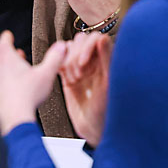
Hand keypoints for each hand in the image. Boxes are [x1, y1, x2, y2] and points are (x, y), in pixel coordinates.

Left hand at [0, 31, 66, 135]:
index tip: (8, 35)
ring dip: (4, 70)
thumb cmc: (29, 95)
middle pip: (0, 57)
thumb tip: (62, 46)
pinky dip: (0, 85)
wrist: (15, 117)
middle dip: (9, 55)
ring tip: (14, 73)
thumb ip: (54, 58)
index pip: (4, 42)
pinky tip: (8, 90)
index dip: (7, 37)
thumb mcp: (46, 73)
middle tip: (18, 56)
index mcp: (7, 59)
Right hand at [58, 31, 112, 146]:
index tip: (82, 64)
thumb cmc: (106, 111)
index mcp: (108, 60)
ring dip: (67, 61)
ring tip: (73, 79)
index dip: (86, 48)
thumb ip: (106, 58)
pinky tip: (64, 77)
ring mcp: (82, 67)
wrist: (93, 129)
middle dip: (75, 55)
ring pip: (69, 48)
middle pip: (80, 40)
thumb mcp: (107, 84)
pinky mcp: (69, 75)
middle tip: (78, 75)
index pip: (95, 38)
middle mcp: (96, 61)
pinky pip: (60, 60)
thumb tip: (102, 38)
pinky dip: (59, 65)